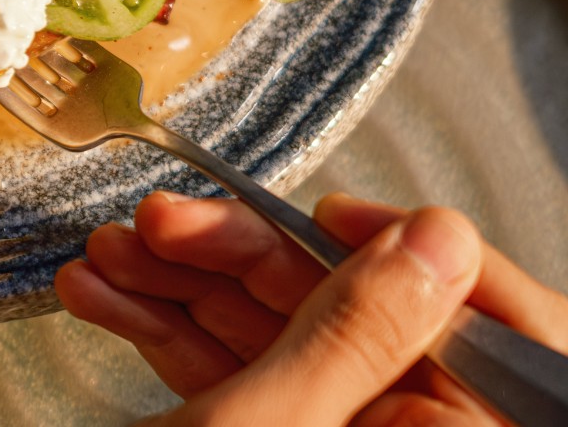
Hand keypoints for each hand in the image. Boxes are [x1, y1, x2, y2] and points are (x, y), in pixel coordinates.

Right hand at [57, 191, 567, 424]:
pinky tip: (105, 294)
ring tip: (109, 255)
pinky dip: (163, 328)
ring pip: (274, 340)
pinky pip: (230, 375)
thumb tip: (438, 243)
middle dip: (238, 259)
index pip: (485, 342)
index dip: (420, 264)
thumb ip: (359, 334)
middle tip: (166, 224)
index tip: (336, 215)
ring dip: (179, 283)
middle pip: (349, 326)